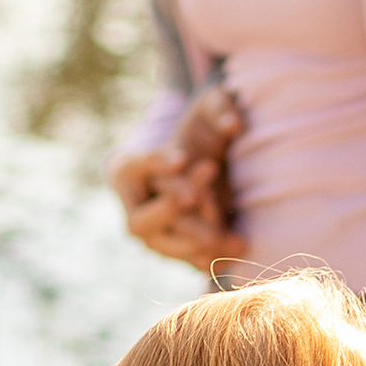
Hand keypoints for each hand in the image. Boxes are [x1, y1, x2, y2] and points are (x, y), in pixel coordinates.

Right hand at [113, 86, 246, 267]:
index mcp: (130, 168)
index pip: (136, 166)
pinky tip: (236, 253)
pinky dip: (209, 258)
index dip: (156, 162)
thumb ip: (219, 107)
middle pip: (141, 220)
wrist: (198, 165)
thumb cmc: (197, 130)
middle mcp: (134, 205)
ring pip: (163, 245)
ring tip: (236, 240)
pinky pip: (186, 259)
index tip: (181, 157)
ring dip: (197, 243)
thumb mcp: (208, 108)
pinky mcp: (173, 247)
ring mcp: (152, 231)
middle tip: (197, 199)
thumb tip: (233, 124)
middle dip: (170, 211)